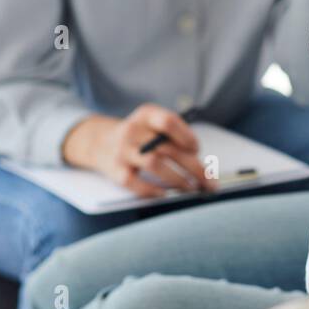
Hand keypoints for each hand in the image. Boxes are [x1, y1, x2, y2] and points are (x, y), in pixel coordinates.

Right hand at [66, 104, 216, 197]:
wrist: (99, 141)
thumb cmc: (138, 136)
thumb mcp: (153, 125)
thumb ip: (174, 138)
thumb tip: (203, 167)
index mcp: (146, 115)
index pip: (169, 122)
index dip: (187, 137)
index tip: (197, 150)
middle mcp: (133, 130)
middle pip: (168, 148)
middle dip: (194, 167)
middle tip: (210, 182)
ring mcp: (122, 150)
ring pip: (154, 164)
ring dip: (177, 179)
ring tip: (191, 188)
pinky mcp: (114, 170)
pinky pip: (134, 182)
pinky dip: (152, 190)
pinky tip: (165, 193)